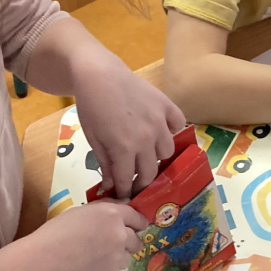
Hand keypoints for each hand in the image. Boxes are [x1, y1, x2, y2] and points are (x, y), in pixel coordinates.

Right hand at [24, 199, 146, 270]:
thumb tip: (121, 206)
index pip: (136, 217)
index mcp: (113, 216)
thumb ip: (105, 209)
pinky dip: (105, 269)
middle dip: (128, 241)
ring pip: (126, 257)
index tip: (138, 225)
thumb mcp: (81, 211)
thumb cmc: (56, 232)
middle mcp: (120, 236)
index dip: (138, 222)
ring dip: (117, 256)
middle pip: (136, 240)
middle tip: (112, 243)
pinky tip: (87, 268)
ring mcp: (116, 258)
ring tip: (95, 257)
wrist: (43, 262)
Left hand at [73, 71, 186, 198]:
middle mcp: (146, 138)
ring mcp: (160, 121)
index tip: (123, 195)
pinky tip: (162, 131)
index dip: (125, 191)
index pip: (128, 181)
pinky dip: (173, 131)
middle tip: (135, 181)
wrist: (99, 75)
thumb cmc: (91, 108)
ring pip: (167, 152)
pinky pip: (179, 125)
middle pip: (150, 171)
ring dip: (156, 157)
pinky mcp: (167, 106)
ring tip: (147, 153)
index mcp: (124, 149)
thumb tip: (113, 187)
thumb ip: (106, 164)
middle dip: (142, 181)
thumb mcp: (94, 139)